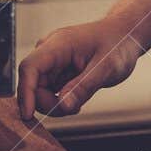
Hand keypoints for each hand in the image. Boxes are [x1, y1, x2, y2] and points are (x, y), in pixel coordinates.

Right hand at [18, 17, 145, 120]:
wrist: (125, 35)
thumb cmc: (118, 44)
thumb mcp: (107, 67)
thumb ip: (84, 87)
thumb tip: (64, 106)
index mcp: (59, 44)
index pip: (29, 67)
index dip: (25, 93)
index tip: (27, 115)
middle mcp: (50, 51)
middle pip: (33, 85)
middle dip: (49, 103)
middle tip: (74, 108)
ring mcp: (52, 62)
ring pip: (39, 91)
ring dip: (56, 103)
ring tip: (80, 99)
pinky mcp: (57, 71)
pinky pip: (49, 92)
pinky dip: (60, 100)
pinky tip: (78, 97)